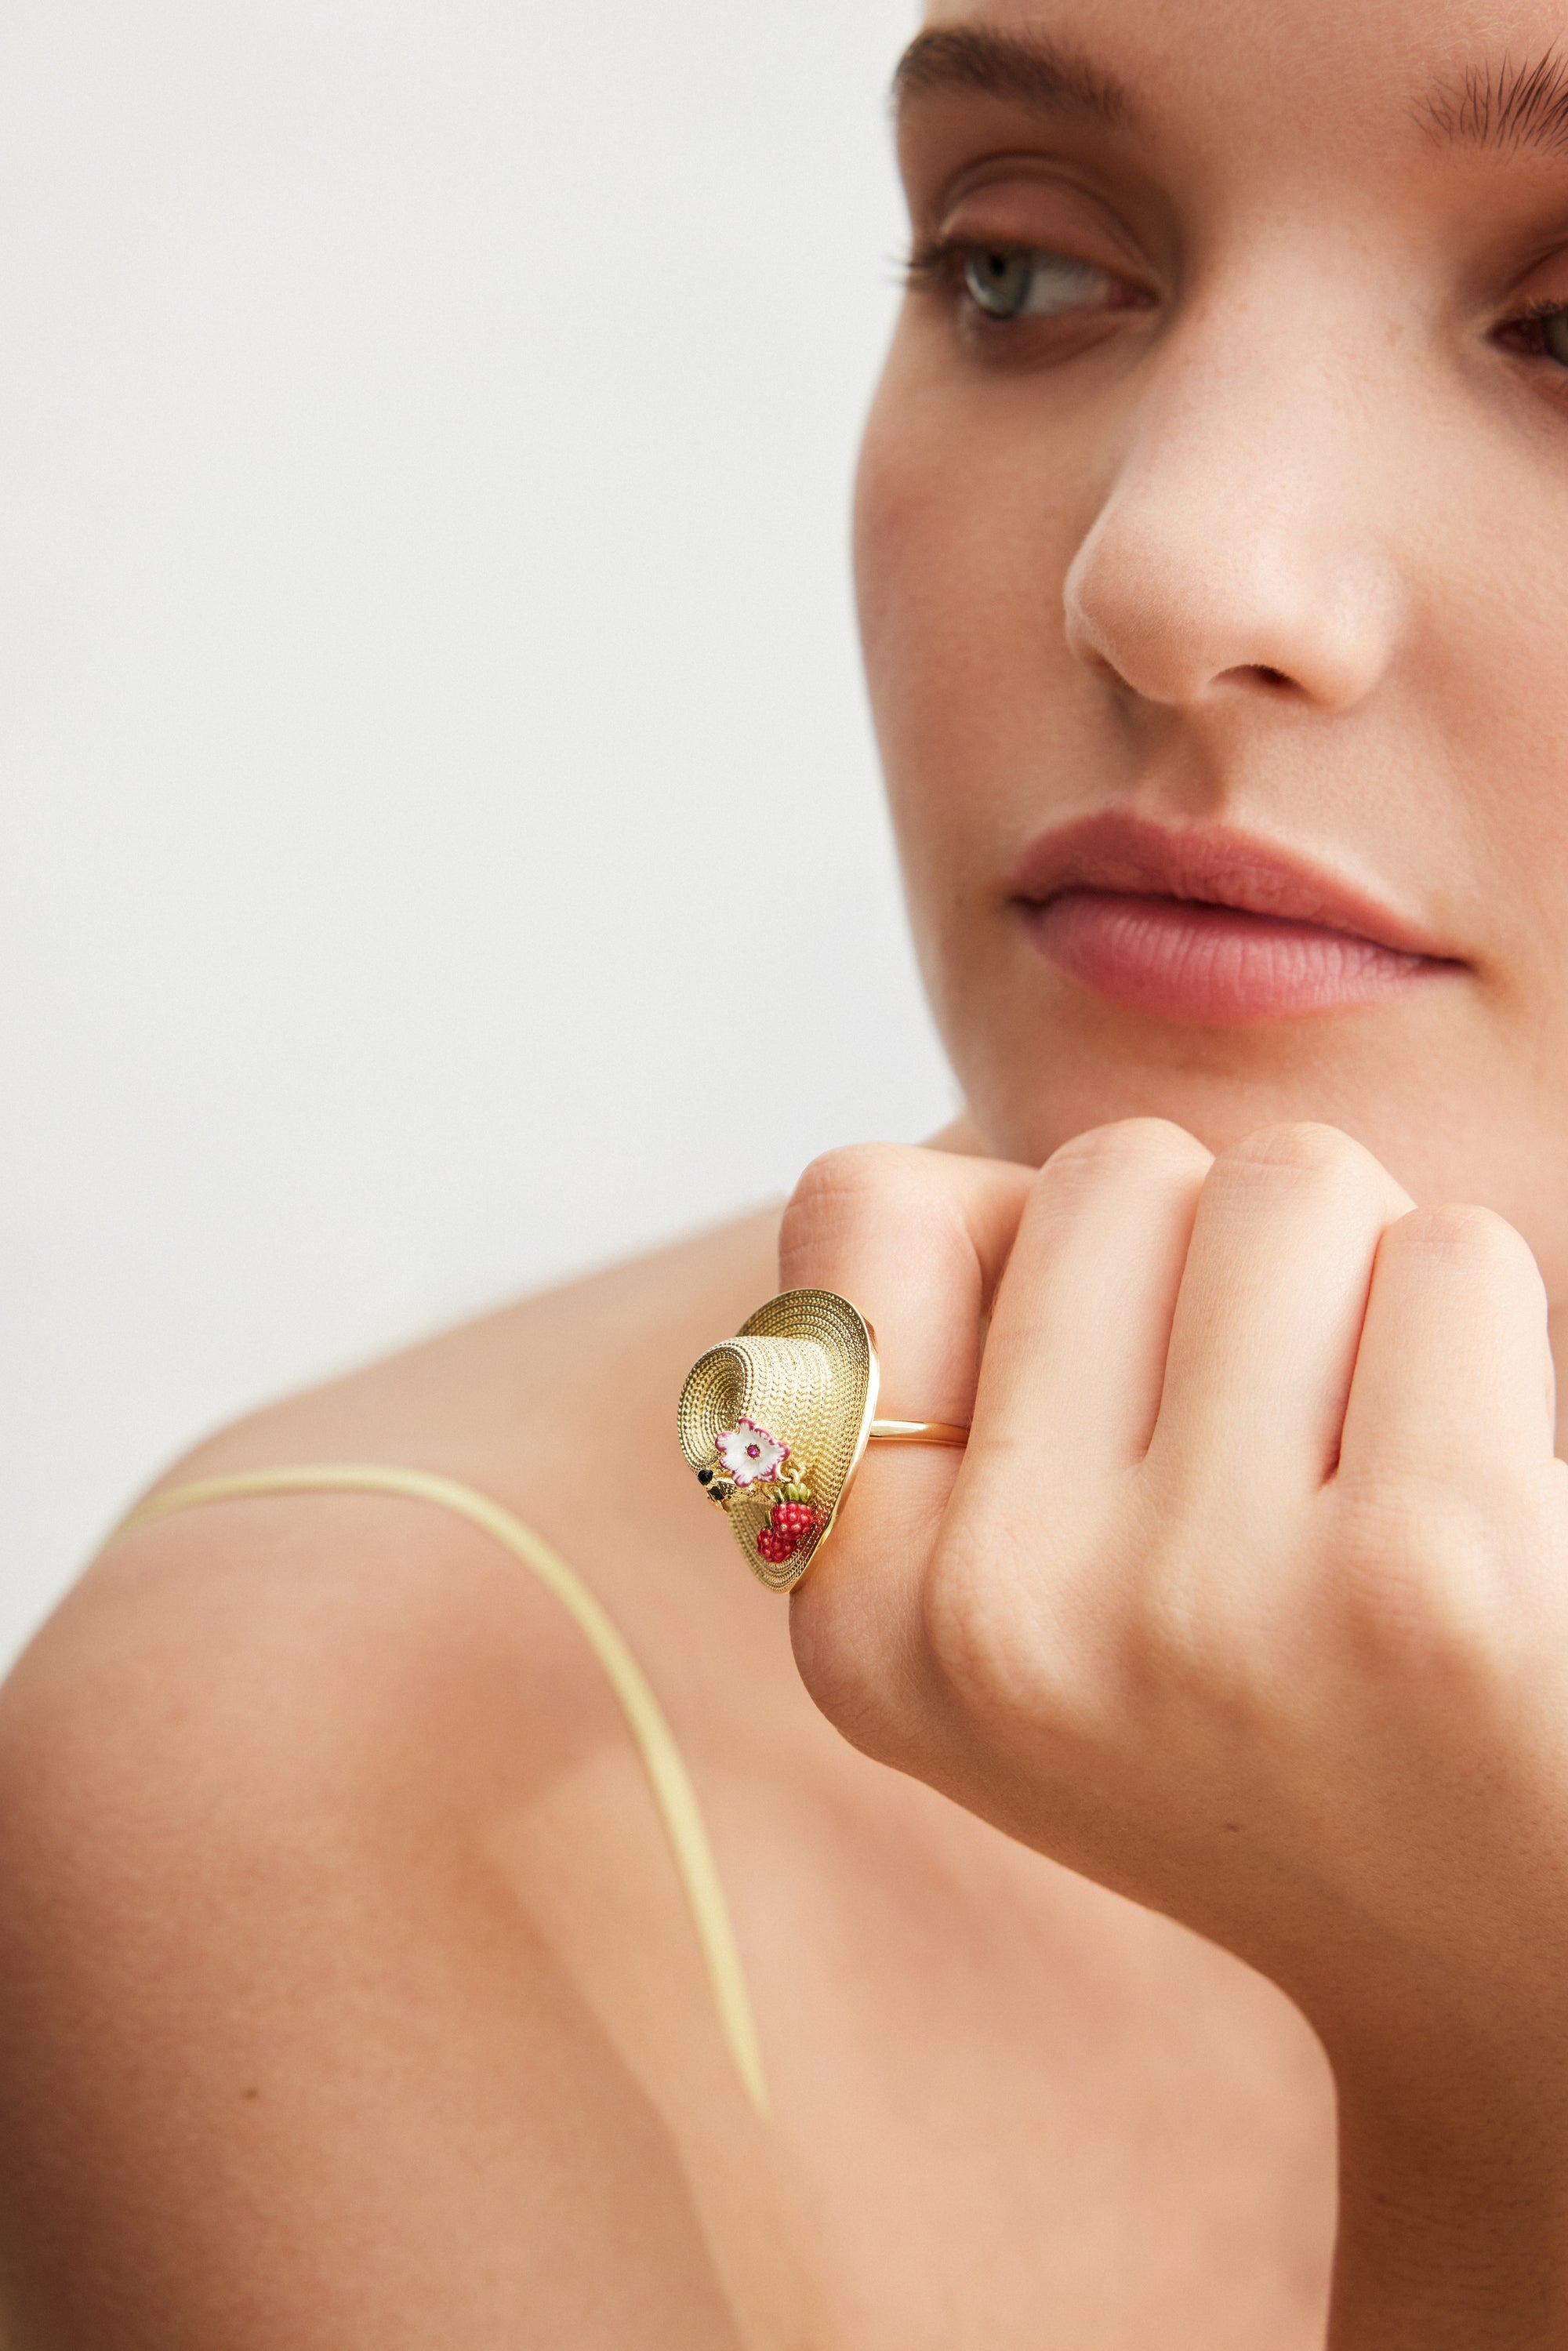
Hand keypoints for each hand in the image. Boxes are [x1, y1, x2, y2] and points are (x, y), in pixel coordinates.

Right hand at [781, 1121, 1567, 2342]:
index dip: (1020, 1247)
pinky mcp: (1422, 1583)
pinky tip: (1492, 1513)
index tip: (1115, 1405)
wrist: (1503, 1964)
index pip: (860, 1207)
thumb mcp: (1027, 1596)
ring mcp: (1199, 1604)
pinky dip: (1493, 1342)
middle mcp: (995, 1623)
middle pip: (1116, 1173)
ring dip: (1370, 1283)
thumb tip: (936, 1173)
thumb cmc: (1275, 1711)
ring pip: (1291, 1184)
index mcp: (866, 1621)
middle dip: (1227, 1256)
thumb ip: (947, 1362)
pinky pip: (1452, 1259)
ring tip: (1384, 1474)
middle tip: (1284, 1450)